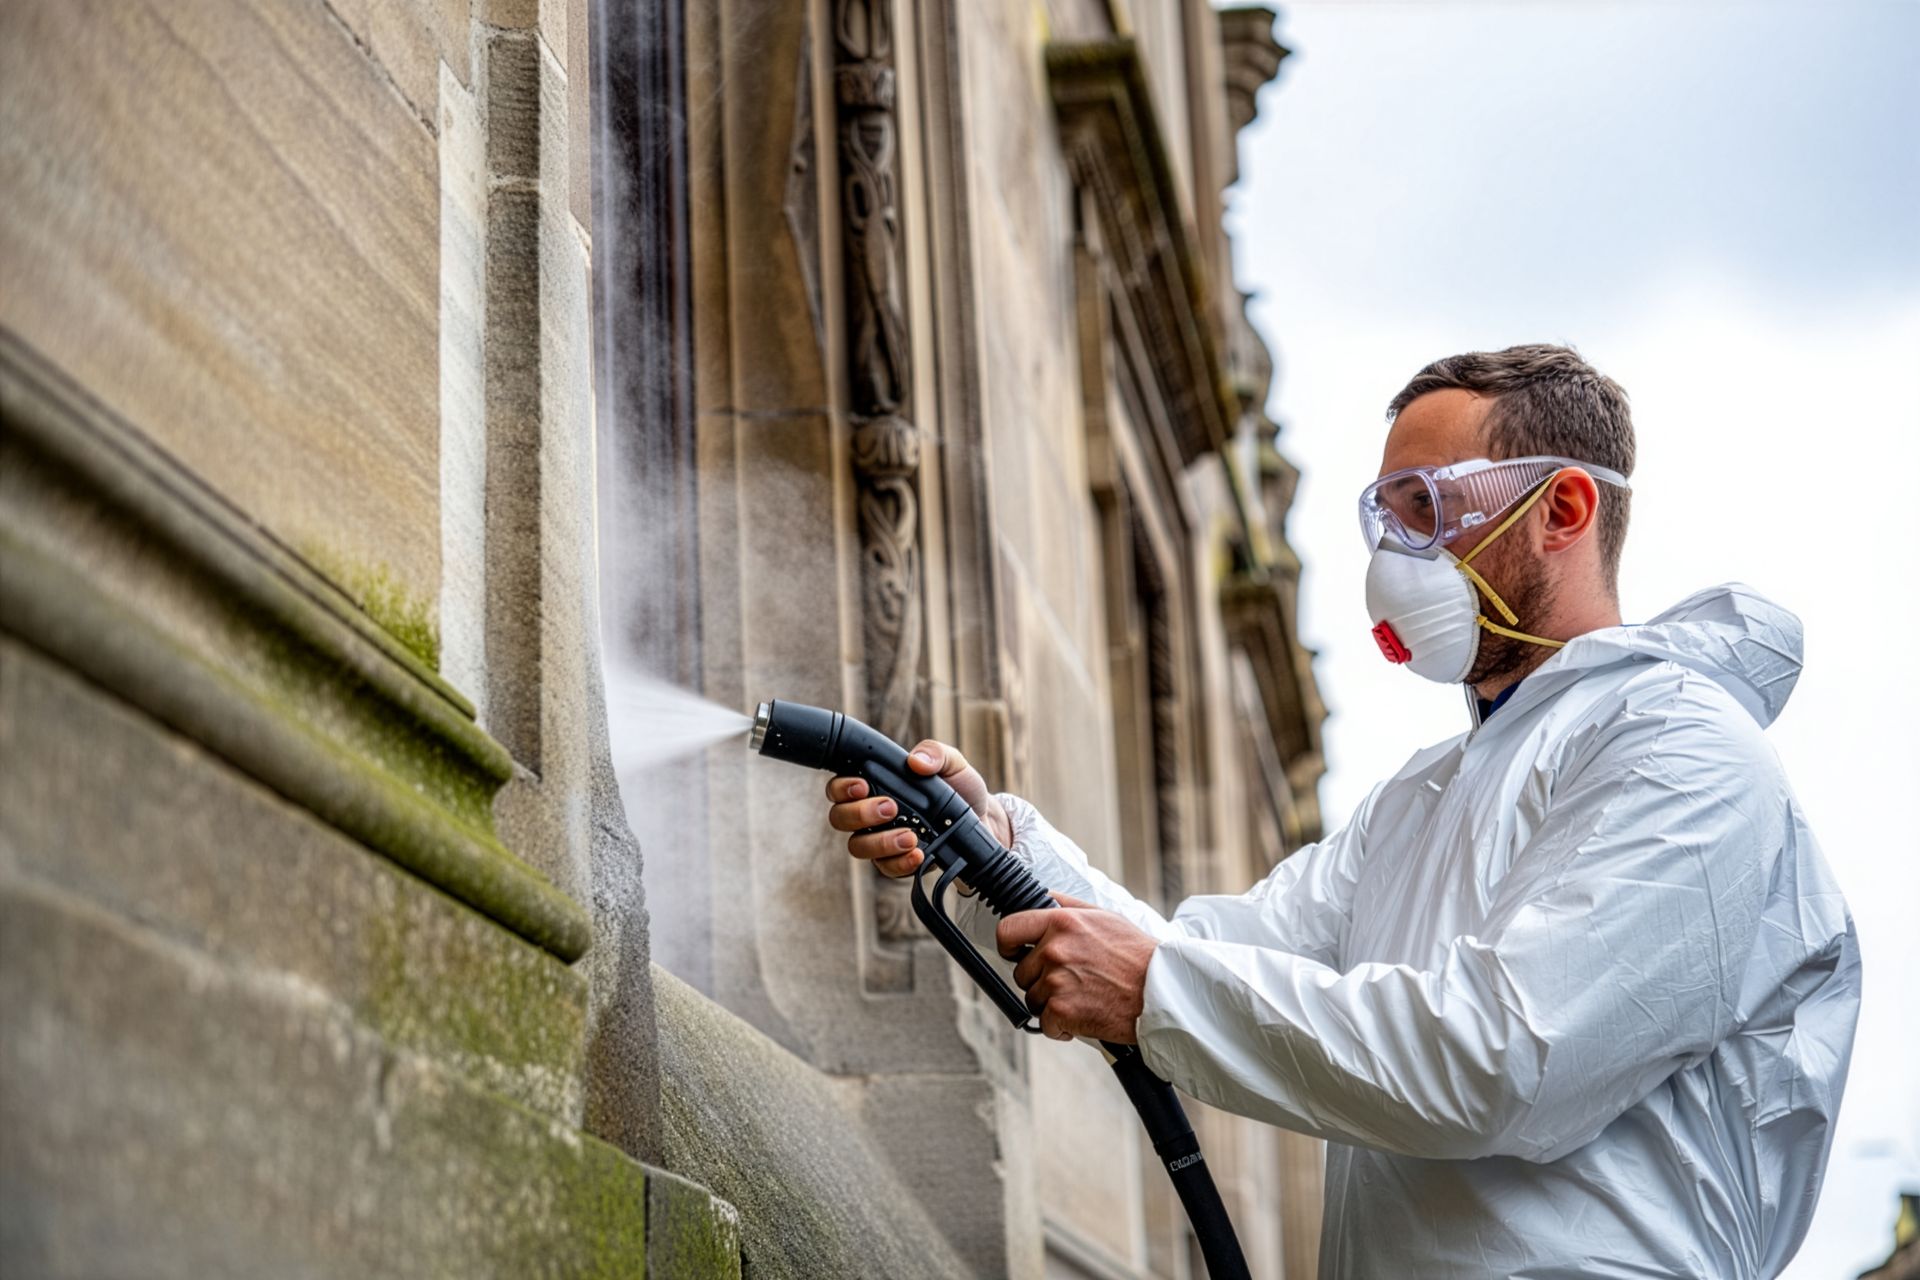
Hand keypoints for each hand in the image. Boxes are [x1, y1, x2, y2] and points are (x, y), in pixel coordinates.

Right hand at [825, 739, 1012, 878]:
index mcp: (877, 784)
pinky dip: (899, 862)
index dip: (841, 787)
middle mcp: (871, 813)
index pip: (840, 787)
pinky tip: (919, 854)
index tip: (862, 785)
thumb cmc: (961, 789)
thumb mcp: (953, 763)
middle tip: (890, 808)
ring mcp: (881, 839)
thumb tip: (915, 762)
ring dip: (880, 842)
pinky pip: (885, 868)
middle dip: (860, 814)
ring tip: (910, 836)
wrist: (985, 822)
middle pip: (840, 818)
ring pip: (858, 846)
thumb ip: (935, 754)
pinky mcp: (897, 862)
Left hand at [998, 893, 1157, 1042]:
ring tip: (1082, 997)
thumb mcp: (1103, 917)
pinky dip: (1061, 1028)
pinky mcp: (1061, 1011)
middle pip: (1021, 972)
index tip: (1011, 952)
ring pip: (1033, 1000)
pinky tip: (1084, 1017)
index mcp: (1061, 922)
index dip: (1006, 944)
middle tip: (1070, 982)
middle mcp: (1054, 949)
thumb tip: (1042, 900)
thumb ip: (1067, 907)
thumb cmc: (1136, 955)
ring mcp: (1056, 981)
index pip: (1008, 929)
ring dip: (1052, 1004)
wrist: (1161, 991)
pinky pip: (1045, 1024)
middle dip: (1039, 980)